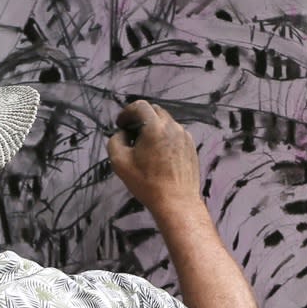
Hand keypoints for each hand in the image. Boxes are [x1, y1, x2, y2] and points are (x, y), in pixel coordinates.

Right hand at [106, 100, 202, 216]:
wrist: (176, 202)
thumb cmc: (147, 183)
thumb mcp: (119, 162)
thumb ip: (115, 141)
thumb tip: (122, 134)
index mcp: (155, 127)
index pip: (140, 105)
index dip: (127, 112)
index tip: (121, 124)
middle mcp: (173, 127)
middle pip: (155, 111)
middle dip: (140, 118)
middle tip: (131, 134)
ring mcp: (185, 137)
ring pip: (166, 123)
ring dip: (153, 128)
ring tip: (145, 147)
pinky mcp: (191, 147)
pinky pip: (176, 135)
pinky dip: (165, 138)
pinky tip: (159, 155)